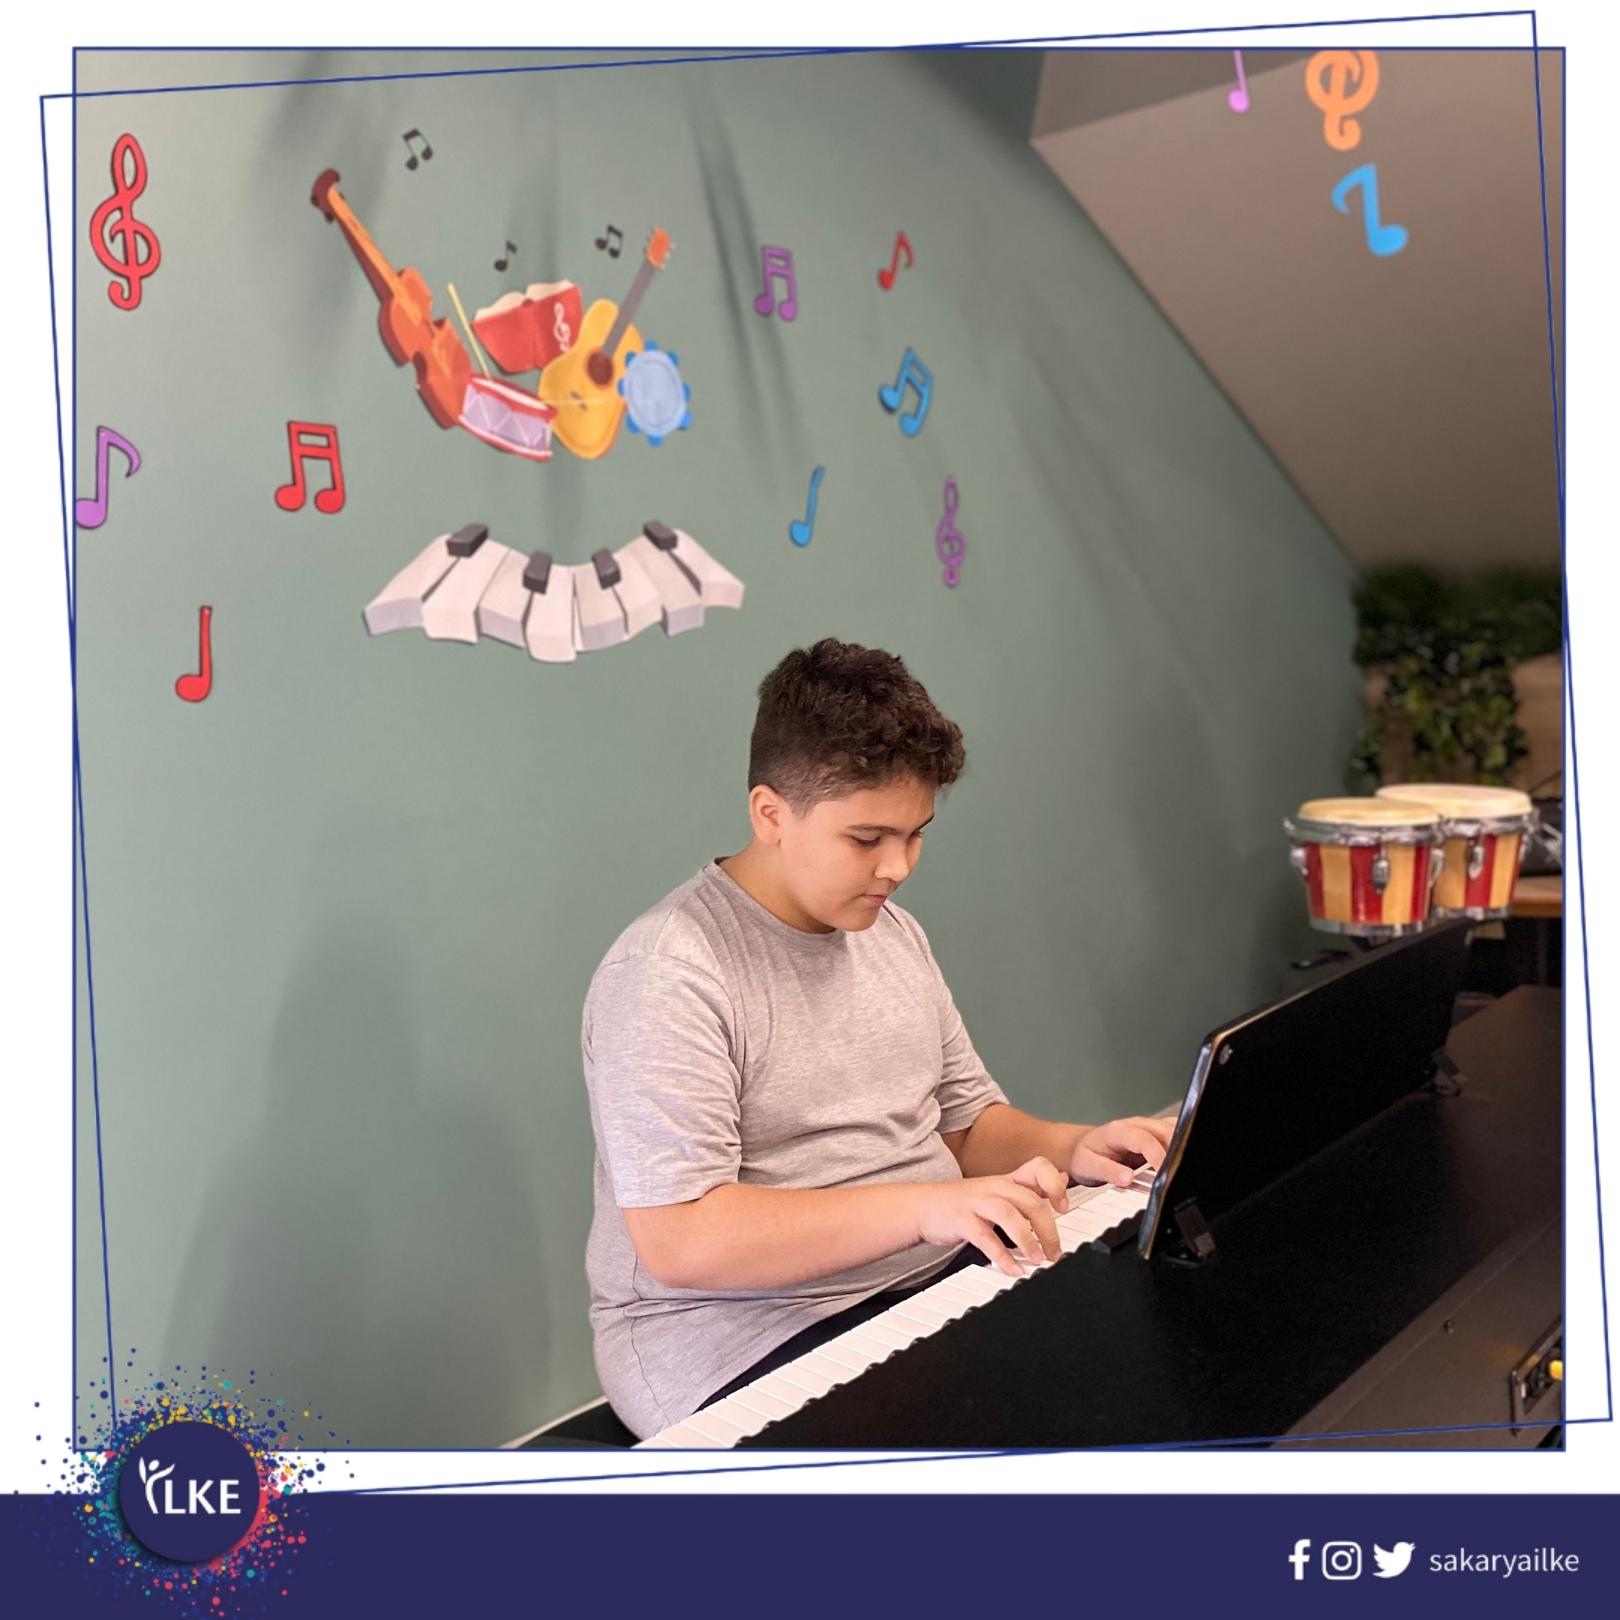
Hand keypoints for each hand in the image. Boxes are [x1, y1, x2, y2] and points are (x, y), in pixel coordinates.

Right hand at [913, 1157, 1070, 1276]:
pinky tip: (1013, 1269)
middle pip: (1030, 1200)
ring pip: (1010, 1215)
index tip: (1063, 1207)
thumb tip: (1062, 1178)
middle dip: (1048, 1229)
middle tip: (1056, 1253)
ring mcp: (977, 1202)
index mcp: (1006, 1180)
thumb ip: (1029, 1186)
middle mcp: (994, 1187)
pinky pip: (986, 1238)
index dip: (1056, 1184)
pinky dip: (1002, 1256)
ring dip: (1028, 1240)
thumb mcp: (997, 1190)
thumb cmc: (962, 1202)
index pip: (1038, 1167)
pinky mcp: (962, 1220)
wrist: (921, 1206)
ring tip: (1039, 1261)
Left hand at [1068, 1115, 1174, 1188]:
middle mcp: (1136, 1125)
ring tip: (1183, 1170)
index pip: (1143, 1138)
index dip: (1156, 1154)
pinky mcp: (1156, 1134)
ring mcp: (1148, 1127)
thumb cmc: (1085, 1155)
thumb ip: (1107, 1171)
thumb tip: (1127, 1178)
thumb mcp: (1087, 1166)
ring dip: (1183, 1146)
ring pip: (1174, 1129)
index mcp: (1118, 1131)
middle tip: (1178, 1175)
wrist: (1082, 1146)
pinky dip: (1184, 1145)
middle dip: (1176, 1151)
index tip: (1163, 1172)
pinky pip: (1176, 1133)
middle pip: (1165, 1131)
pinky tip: (1183, 1162)